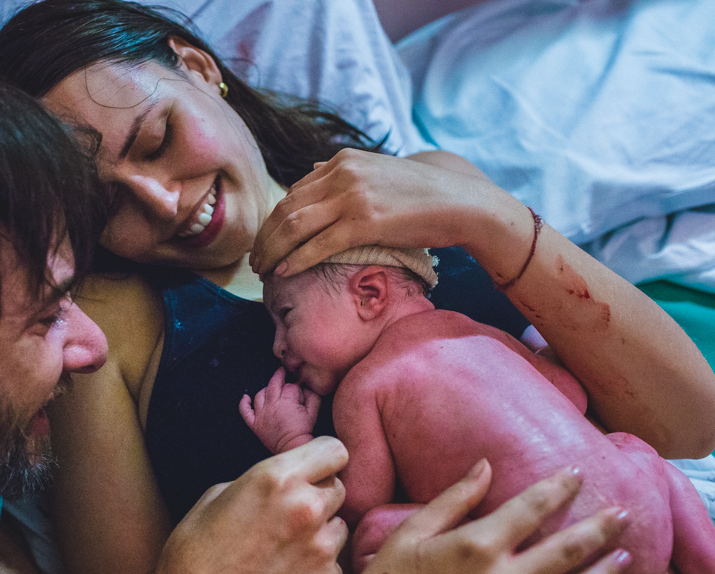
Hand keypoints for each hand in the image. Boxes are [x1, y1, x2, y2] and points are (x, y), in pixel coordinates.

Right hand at [114, 438, 348, 573]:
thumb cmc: (194, 554)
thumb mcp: (216, 495)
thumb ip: (260, 480)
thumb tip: (283, 480)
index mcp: (276, 478)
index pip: (334, 450)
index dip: (322, 459)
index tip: (313, 468)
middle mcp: (306, 508)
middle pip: (338, 486)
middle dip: (318, 494)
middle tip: (291, 513)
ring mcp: (321, 548)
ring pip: (340, 525)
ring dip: (321, 530)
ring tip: (286, 547)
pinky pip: (334, 562)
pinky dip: (317, 566)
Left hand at [240, 367, 320, 452]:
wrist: (294, 448)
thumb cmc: (304, 431)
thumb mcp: (314, 412)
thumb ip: (312, 396)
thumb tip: (305, 387)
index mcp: (287, 401)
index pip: (290, 386)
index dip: (296, 387)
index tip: (299, 391)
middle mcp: (272, 404)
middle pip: (273, 384)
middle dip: (279, 376)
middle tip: (282, 373)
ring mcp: (261, 414)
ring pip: (260, 394)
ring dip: (266, 390)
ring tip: (272, 390)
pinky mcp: (255, 424)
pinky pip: (245, 411)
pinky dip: (244, 403)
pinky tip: (245, 397)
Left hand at [250, 148, 519, 276]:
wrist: (459, 200)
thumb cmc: (420, 192)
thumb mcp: (376, 170)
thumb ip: (342, 173)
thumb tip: (308, 172)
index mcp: (341, 161)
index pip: (294, 193)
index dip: (273, 220)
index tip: (264, 240)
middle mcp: (342, 173)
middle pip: (286, 209)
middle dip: (265, 238)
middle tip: (254, 260)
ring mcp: (352, 197)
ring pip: (294, 227)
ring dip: (272, 252)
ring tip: (262, 270)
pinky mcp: (364, 222)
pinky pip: (318, 245)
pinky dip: (295, 260)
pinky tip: (283, 273)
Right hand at [289, 461, 632, 573]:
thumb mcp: (412, 531)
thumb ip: (454, 498)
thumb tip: (485, 465)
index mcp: (475, 546)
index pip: (532, 508)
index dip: (559, 488)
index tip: (576, 474)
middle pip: (568, 549)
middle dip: (600, 528)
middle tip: (622, 513)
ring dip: (604, 572)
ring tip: (622, 556)